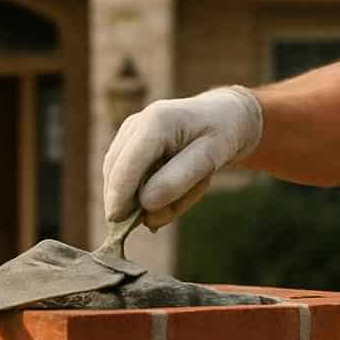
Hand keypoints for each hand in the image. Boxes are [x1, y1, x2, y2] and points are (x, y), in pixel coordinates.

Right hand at [102, 86, 262, 227]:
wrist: (224, 116)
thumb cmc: (220, 135)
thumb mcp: (211, 158)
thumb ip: (178, 181)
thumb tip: (145, 204)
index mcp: (155, 122)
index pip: (125, 167)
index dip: (118, 197)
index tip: (118, 223)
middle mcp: (135, 124)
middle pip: (115, 174)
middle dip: (134, 202)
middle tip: (161, 219)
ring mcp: (128, 134)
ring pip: (119, 179)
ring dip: (146, 198)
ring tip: (185, 192)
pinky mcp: (128, 145)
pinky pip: (127, 179)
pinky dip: (147, 193)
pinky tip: (173, 191)